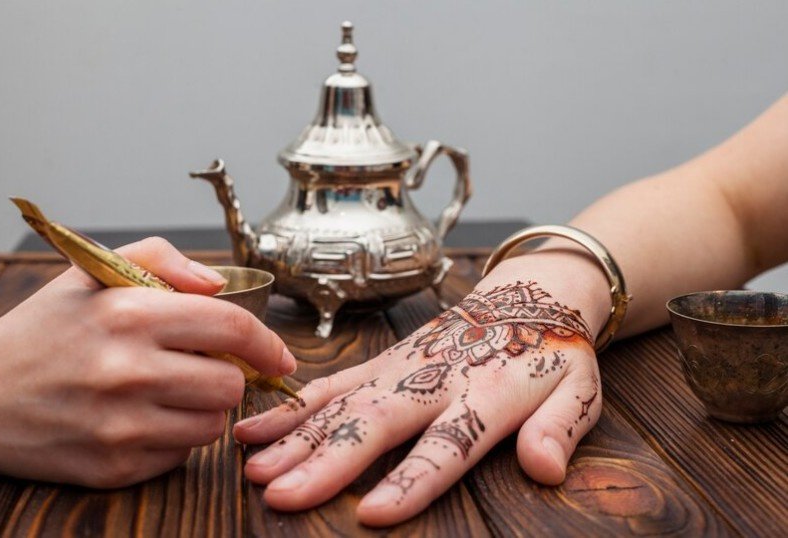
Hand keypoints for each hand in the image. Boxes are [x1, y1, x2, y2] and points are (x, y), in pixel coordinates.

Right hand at [0, 237, 294, 487]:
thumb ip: (163, 260)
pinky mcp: (115, 467)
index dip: (268, 342)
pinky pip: (181, 455)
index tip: (282, 356)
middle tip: (199, 367)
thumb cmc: (42, 331)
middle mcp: (128, 371)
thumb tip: (218, 284)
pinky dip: (173, 437)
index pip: (232, 326)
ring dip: (203, 408)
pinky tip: (141, 418)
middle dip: (227, 374)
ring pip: (214, 424)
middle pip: (232, 383)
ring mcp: (121, 425)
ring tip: (165, 391)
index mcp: (128, 315)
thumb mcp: (92, 273)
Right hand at [234, 270, 603, 526]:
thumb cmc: (550, 351)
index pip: (446, 446)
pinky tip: (255, 430)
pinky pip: (331, 384)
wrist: (526, 295)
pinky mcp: (381, 361)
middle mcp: (432, 381)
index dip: (411, 480)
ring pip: (341, 403)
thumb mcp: (579, 390)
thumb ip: (560, 427)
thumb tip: (546, 468)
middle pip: (376, 425)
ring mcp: (400, 368)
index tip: (374, 513)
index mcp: (485, 397)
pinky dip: (291, 406)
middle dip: (328, 462)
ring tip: (256, 469)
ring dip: (296, 437)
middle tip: (283, 496)